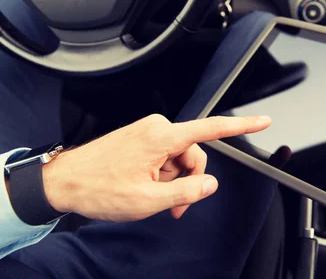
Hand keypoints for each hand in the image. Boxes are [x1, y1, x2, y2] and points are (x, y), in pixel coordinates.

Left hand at [42, 114, 271, 221]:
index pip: (211, 129)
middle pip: (194, 154)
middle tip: (174, 205)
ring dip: (173, 181)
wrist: (63, 182)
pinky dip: (162, 175)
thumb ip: (186, 192)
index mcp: (161, 136)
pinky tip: (146, 187)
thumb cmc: (98, 188)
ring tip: (153, 199)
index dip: (241, 126)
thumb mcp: (148, 200)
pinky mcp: (141, 138)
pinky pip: (165, 156)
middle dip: (188, 181)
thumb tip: (209, 185)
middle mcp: (157, 128)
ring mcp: (148, 132)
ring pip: (180, 158)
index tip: (262, 120)